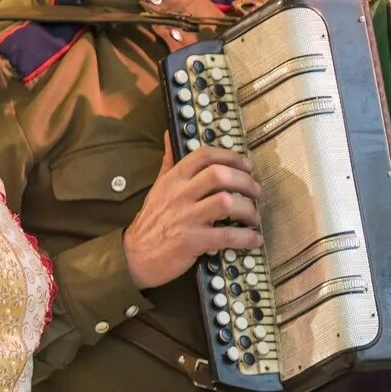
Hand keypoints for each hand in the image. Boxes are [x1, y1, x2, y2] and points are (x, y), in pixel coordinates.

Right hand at [122, 137, 264, 288]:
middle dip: (245, 182)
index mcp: (174, 179)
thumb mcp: (158, 187)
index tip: (246, 165)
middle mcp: (180, 194)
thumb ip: (168, 162)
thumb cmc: (151, 222)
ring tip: (254, 217)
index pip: (204, 155)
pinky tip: (253, 239)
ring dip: (248, 209)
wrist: (135, 256)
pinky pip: (226, 235)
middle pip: (220, 175)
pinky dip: (245, 237)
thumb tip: (170, 135)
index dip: (231, 156)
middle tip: (255, 191)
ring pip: (226, 202)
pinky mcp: (192, 241)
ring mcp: (186, 217)